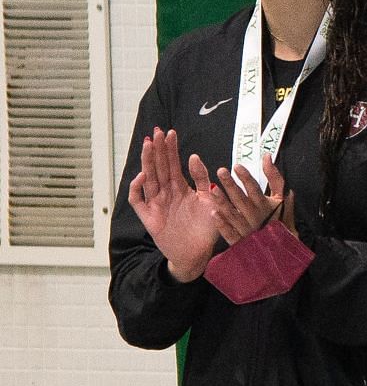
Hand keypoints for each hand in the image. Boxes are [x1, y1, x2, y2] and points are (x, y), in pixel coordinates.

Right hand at [126, 128, 219, 282]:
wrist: (197, 254)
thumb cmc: (205, 228)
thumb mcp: (209, 200)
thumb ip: (202, 180)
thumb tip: (195, 157)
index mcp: (180, 188)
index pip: (173, 164)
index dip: (171, 149)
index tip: (171, 133)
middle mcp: (166, 193)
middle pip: (158, 167)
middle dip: (157, 149)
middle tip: (156, 131)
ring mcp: (156, 204)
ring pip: (148, 179)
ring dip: (147, 162)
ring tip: (148, 145)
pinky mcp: (149, 217)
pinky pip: (138, 201)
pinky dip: (137, 188)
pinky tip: (143, 175)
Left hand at [207, 155, 294, 244]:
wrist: (281, 250)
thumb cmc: (280, 221)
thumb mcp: (282, 199)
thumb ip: (275, 179)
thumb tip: (267, 157)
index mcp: (266, 206)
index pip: (255, 189)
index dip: (246, 177)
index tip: (237, 166)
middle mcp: (255, 216)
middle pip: (241, 199)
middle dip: (231, 185)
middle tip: (220, 171)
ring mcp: (247, 230)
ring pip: (232, 214)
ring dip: (222, 202)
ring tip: (212, 189)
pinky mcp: (240, 241)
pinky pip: (229, 233)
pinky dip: (222, 224)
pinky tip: (213, 214)